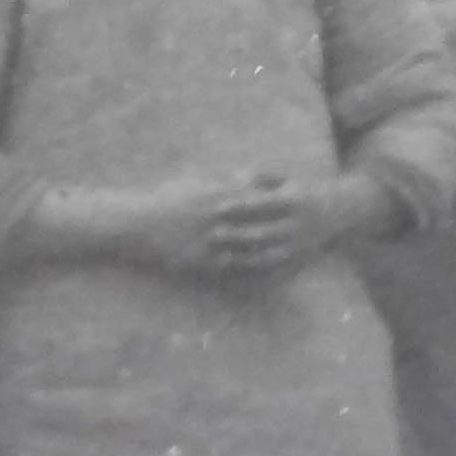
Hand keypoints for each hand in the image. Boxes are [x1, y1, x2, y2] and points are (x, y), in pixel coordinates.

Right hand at [66, 174, 368, 278]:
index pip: (261, 194)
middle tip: (317, 226)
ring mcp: (215, 240)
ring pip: (256, 248)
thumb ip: (222, 180)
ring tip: (305, 256)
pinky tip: (274, 280)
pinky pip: (237, 269)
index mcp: (221, 194)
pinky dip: (257, 273)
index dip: (285, 197)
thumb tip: (244, 175)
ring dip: (279, 251)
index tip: (307, 197)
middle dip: (290, 223)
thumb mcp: (195, 183)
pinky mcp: (206, 261)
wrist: (137, 223)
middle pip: (265, 221)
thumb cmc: (165, 201)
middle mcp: (222, 216)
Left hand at [186, 172, 387, 279]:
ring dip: (243, 257)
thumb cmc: (305, 191)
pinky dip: (255, 269)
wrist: (341, 212)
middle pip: (262, 233)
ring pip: (267, 255)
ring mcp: (298, 244)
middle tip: (212, 235)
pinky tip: (237, 268)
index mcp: (293, 201)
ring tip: (220, 256)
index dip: (239, 206)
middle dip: (236, 235)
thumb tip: (234, 176)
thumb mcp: (288, 179)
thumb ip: (261, 175)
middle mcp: (296, 225)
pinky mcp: (298, 258)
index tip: (218, 207)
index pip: (262, 205)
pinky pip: (274, 267)